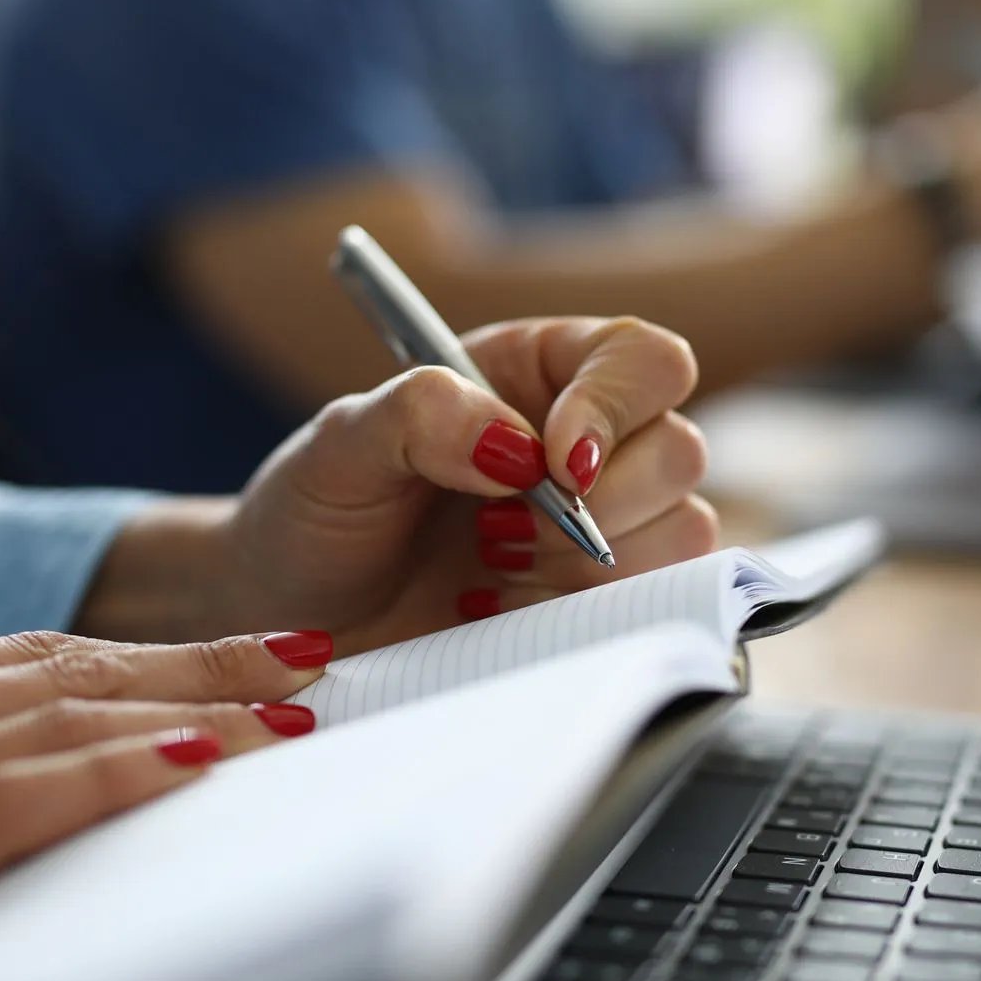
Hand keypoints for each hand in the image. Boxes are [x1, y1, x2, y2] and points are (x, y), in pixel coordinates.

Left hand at [223, 316, 713, 652]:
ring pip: (683, 534)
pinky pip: (653, 606)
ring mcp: (604, 531)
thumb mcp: (338, 447)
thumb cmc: (316, 517)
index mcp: (537, 374)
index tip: (552, 461)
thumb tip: (513, 444)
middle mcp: (586, 445)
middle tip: (496, 531)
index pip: (642, 361)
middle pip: (679, 451)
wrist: (297, 620)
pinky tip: (503, 612)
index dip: (616, 406)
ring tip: (492, 568)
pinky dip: (582, 615)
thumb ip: (419, 414)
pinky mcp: (601, 606)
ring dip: (586, 564)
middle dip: (598, 504)